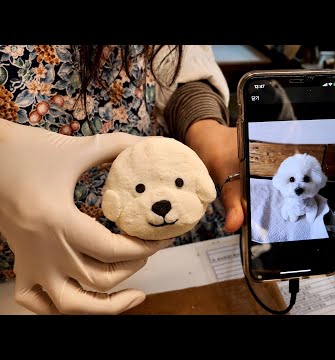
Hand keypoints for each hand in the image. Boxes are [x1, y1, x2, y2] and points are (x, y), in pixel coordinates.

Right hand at [0, 119, 171, 313]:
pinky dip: (66, 308)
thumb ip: (117, 146)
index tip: (162, 237)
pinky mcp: (21, 266)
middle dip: (134, 267)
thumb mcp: (75, 148)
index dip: (146, 247)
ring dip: (107, 304)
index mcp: (59, 221)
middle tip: (150, 250)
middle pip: (100, 280)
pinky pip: (41, 304)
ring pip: (71, 305)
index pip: (113, 250)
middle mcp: (44, 250)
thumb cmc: (25, 151)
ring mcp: (30, 263)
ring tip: (135, 294)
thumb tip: (150, 145)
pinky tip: (88, 297)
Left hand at [185, 120, 334, 243]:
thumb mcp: (226, 170)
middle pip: (329, 178)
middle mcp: (294, 162)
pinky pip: (303, 202)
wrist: (210, 148)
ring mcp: (289, 177)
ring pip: (320, 193)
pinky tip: (324, 230)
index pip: (329, 147)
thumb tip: (235, 224)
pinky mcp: (281, 190)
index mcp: (287, 148)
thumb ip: (232, 197)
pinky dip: (315, 215)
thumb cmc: (223, 151)